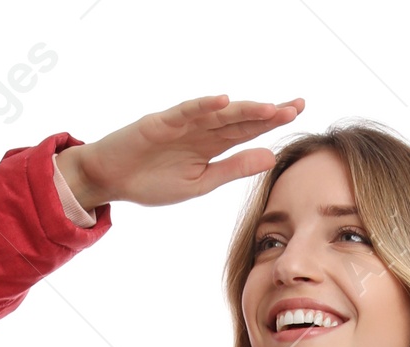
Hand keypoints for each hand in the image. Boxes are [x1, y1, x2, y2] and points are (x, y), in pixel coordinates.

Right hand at [57, 93, 304, 212]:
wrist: (112, 179)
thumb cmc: (153, 181)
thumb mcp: (201, 182)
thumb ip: (234, 168)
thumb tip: (270, 156)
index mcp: (212, 145)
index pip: (248, 131)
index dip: (272, 122)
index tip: (297, 113)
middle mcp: (201, 130)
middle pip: (239, 118)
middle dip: (267, 112)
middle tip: (297, 105)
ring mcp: (182, 124)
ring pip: (218, 114)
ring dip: (244, 109)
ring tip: (270, 108)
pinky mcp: (160, 122)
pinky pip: (185, 112)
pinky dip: (203, 106)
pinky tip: (223, 101)